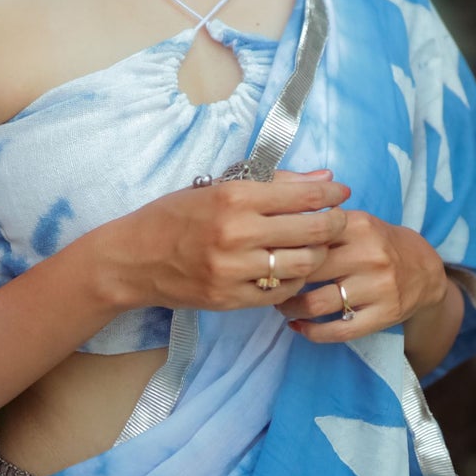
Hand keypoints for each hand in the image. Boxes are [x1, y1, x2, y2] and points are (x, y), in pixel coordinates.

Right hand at [101, 169, 350, 312]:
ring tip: (319, 246)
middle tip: (341, 220)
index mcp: (233, 198)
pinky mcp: (231, 299)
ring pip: (302, 265)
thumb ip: (274, 183)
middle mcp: (236, 234)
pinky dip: (295, 279)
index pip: (301, 196)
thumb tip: (324, 176)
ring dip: (319, 254)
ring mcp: (234, 271)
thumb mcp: (218, 188)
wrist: (133, 259)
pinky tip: (293, 268)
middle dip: (336, 224)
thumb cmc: (174, 217)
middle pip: (310, 231)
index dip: (330, 193)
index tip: (342, 191)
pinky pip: (280, 292)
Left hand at [275, 210, 448, 342]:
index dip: (281, 248)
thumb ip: (321, 221)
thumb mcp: (356, 222)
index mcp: (359, 225)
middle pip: (308, 270)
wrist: (425, 270)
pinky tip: (299, 327)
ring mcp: (378, 287)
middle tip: (269, 283)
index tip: (267, 254)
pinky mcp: (383, 315)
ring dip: (290, 308)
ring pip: (317, 303)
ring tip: (282, 305)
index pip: (308, 236)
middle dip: (281, 279)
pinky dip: (311, 332)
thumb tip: (275, 218)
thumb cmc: (378, 243)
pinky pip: (338, 330)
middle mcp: (370, 255)